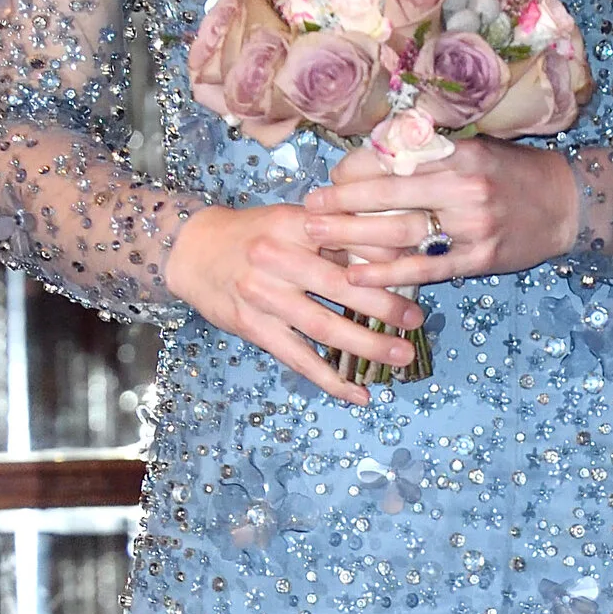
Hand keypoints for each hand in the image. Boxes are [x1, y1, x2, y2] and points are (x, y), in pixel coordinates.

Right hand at [161, 199, 423, 405]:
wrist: (192, 251)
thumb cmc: (254, 234)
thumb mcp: (293, 219)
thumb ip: (336, 233)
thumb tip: (394, 254)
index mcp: (294, 224)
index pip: (349, 241)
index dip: (386, 260)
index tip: (419, 272)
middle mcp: (277, 259)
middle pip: (342, 286)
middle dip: (386, 305)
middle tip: (417, 319)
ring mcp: (263, 297)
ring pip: (325, 327)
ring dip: (368, 346)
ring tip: (402, 356)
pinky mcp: (254, 328)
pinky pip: (298, 358)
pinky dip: (330, 379)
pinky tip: (359, 394)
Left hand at [306, 136, 580, 281]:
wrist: (566, 204)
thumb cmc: (512, 172)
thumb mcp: (474, 148)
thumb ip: (429, 152)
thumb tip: (371, 155)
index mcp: (459, 153)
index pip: (394, 160)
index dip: (356, 171)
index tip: (330, 178)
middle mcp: (464, 188)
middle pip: (389, 196)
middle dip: (342, 204)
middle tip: (308, 209)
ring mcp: (472, 227)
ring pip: (401, 232)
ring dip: (354, 236)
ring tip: (318, 237)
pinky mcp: (479, 260)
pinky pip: (425, 268)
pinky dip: (388, 273)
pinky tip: (356, 276)